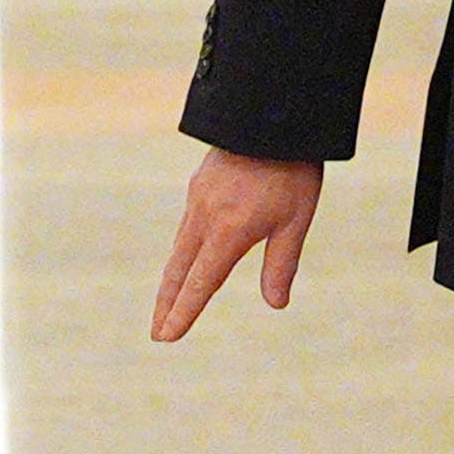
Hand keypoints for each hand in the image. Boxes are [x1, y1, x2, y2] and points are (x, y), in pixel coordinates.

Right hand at [152, 150, 326, 340]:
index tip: (167, 336)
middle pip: (179, 271)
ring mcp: (198, 199)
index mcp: (228, 232)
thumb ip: (281, 264)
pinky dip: (183, 250)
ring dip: (172, 278)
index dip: (184, 312)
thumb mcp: (295, 221)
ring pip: (180, 248)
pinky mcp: (199, 184)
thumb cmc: (292, 171)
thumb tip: (275, 304)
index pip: (200, 283)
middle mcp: (204, 218)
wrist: (273, 118)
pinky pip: (187, 226)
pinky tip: (188, 256)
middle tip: (158, 333)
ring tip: (168, 303)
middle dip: (168, 303)